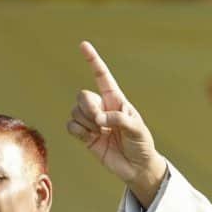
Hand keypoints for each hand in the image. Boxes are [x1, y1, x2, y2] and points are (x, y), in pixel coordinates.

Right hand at [67, 41, 166, 206]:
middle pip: (83, 96)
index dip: (93, 60)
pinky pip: (70, 125)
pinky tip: (91, 137)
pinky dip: (78, 131)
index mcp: (116, 100)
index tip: (84, 44)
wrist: (137, 167)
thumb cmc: (141, 144)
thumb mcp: (137, 129)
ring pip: (75, 111)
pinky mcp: (85, 135)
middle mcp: (102, 107)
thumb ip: (119, 120)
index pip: (102, 76)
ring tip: (101, 133)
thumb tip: (99, 119)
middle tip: (101, 123)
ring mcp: (92, 121)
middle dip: (89, 108)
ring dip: (86, 123)